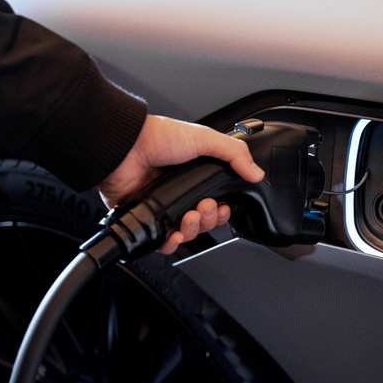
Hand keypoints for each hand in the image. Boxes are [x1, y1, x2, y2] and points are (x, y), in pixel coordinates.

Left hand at [99, 115, 264, 254]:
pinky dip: (171, 244)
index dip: (222, 211)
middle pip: (204, 222)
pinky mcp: (146, 218)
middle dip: (209, 219)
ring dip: (193, 229)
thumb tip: (257, 173)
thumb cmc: (158, 137)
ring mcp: (162, 207)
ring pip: (186, 234)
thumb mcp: (205, 138)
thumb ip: (235, 154)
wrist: (125, 146)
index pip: (216, 204)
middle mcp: (179, 193)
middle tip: (204, 207)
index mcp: (194, 177)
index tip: (224, 207)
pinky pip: (161, 242)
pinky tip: (175, 235)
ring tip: (188, 217)